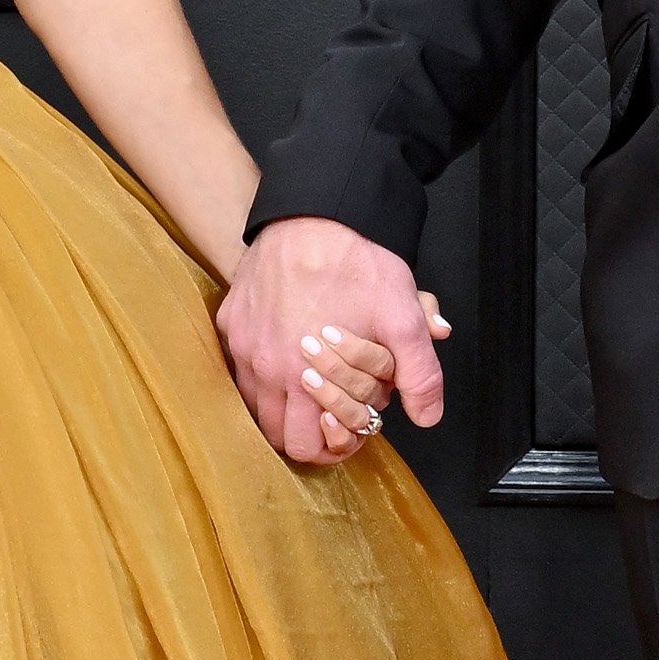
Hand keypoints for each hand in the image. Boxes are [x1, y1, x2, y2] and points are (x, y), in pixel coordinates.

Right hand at [217, 217, 447, 464]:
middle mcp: (262, 367)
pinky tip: (290, 351)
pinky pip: (240, 366)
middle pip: (277, 435)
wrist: (316, 212)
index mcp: (301, 377)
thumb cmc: (357, 261)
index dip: (333, 443)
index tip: (352, 422)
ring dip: (283, 404)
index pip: (305, 448)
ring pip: (255, 404)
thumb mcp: (403, 317)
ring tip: (313, 383)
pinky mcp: (231, 321)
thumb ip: (420, 374)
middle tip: (335, 409)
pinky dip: (263, 372)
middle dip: (307, 430)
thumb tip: (426, 416)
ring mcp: (241, 344)